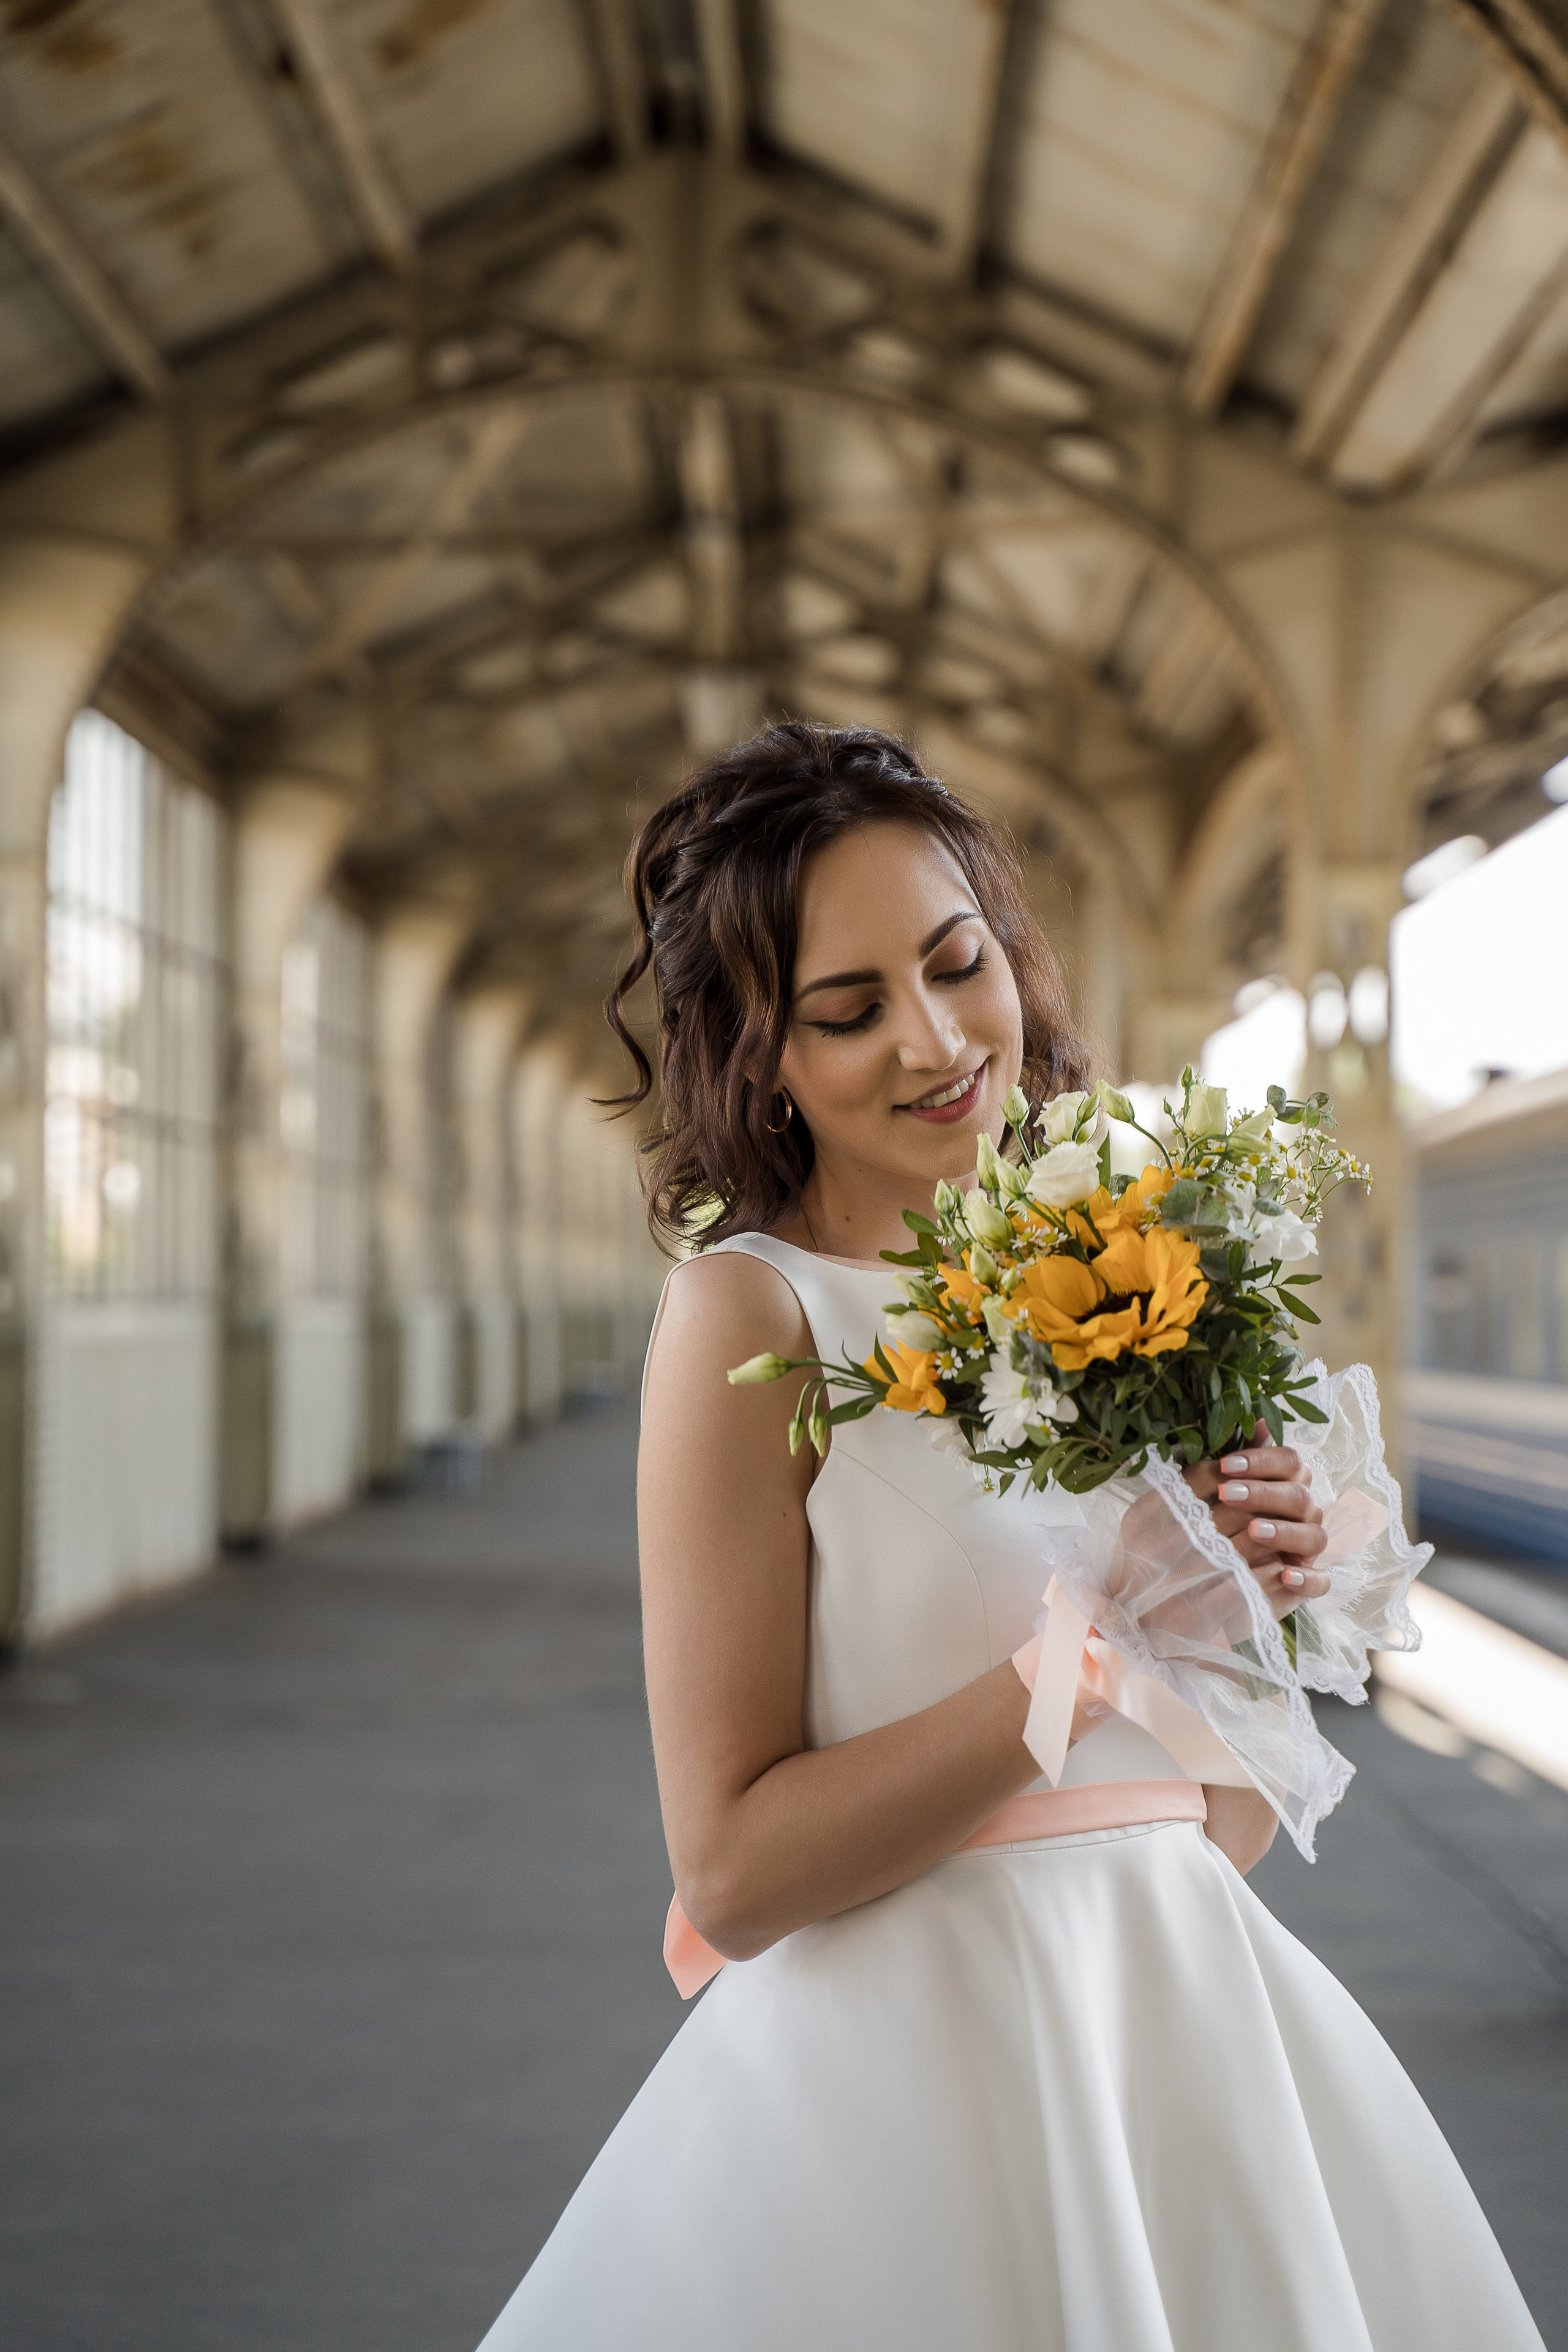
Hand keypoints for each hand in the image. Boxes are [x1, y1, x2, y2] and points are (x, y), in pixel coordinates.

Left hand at [1183, 1421, 1326, 1620]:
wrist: (1196, 1572)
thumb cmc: (1213, 1519)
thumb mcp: (1217, 1486)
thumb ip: (1238, 1456)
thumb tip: (1256, 1417)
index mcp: (1286, 1484)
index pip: (1291, 1462)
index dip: (1262, 1461)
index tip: (1226, 1466)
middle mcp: (1303, 1514)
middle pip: (1300, 1497)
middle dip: (1264, 1494)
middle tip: (1227, 1496)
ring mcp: (1307, 1549)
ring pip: (1315, 1535)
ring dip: (1285, 1531)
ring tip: (1252, 1531)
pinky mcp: (1307, 1583)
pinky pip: (1321, 1582)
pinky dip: (1308, 1579)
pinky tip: (1284, 1575)